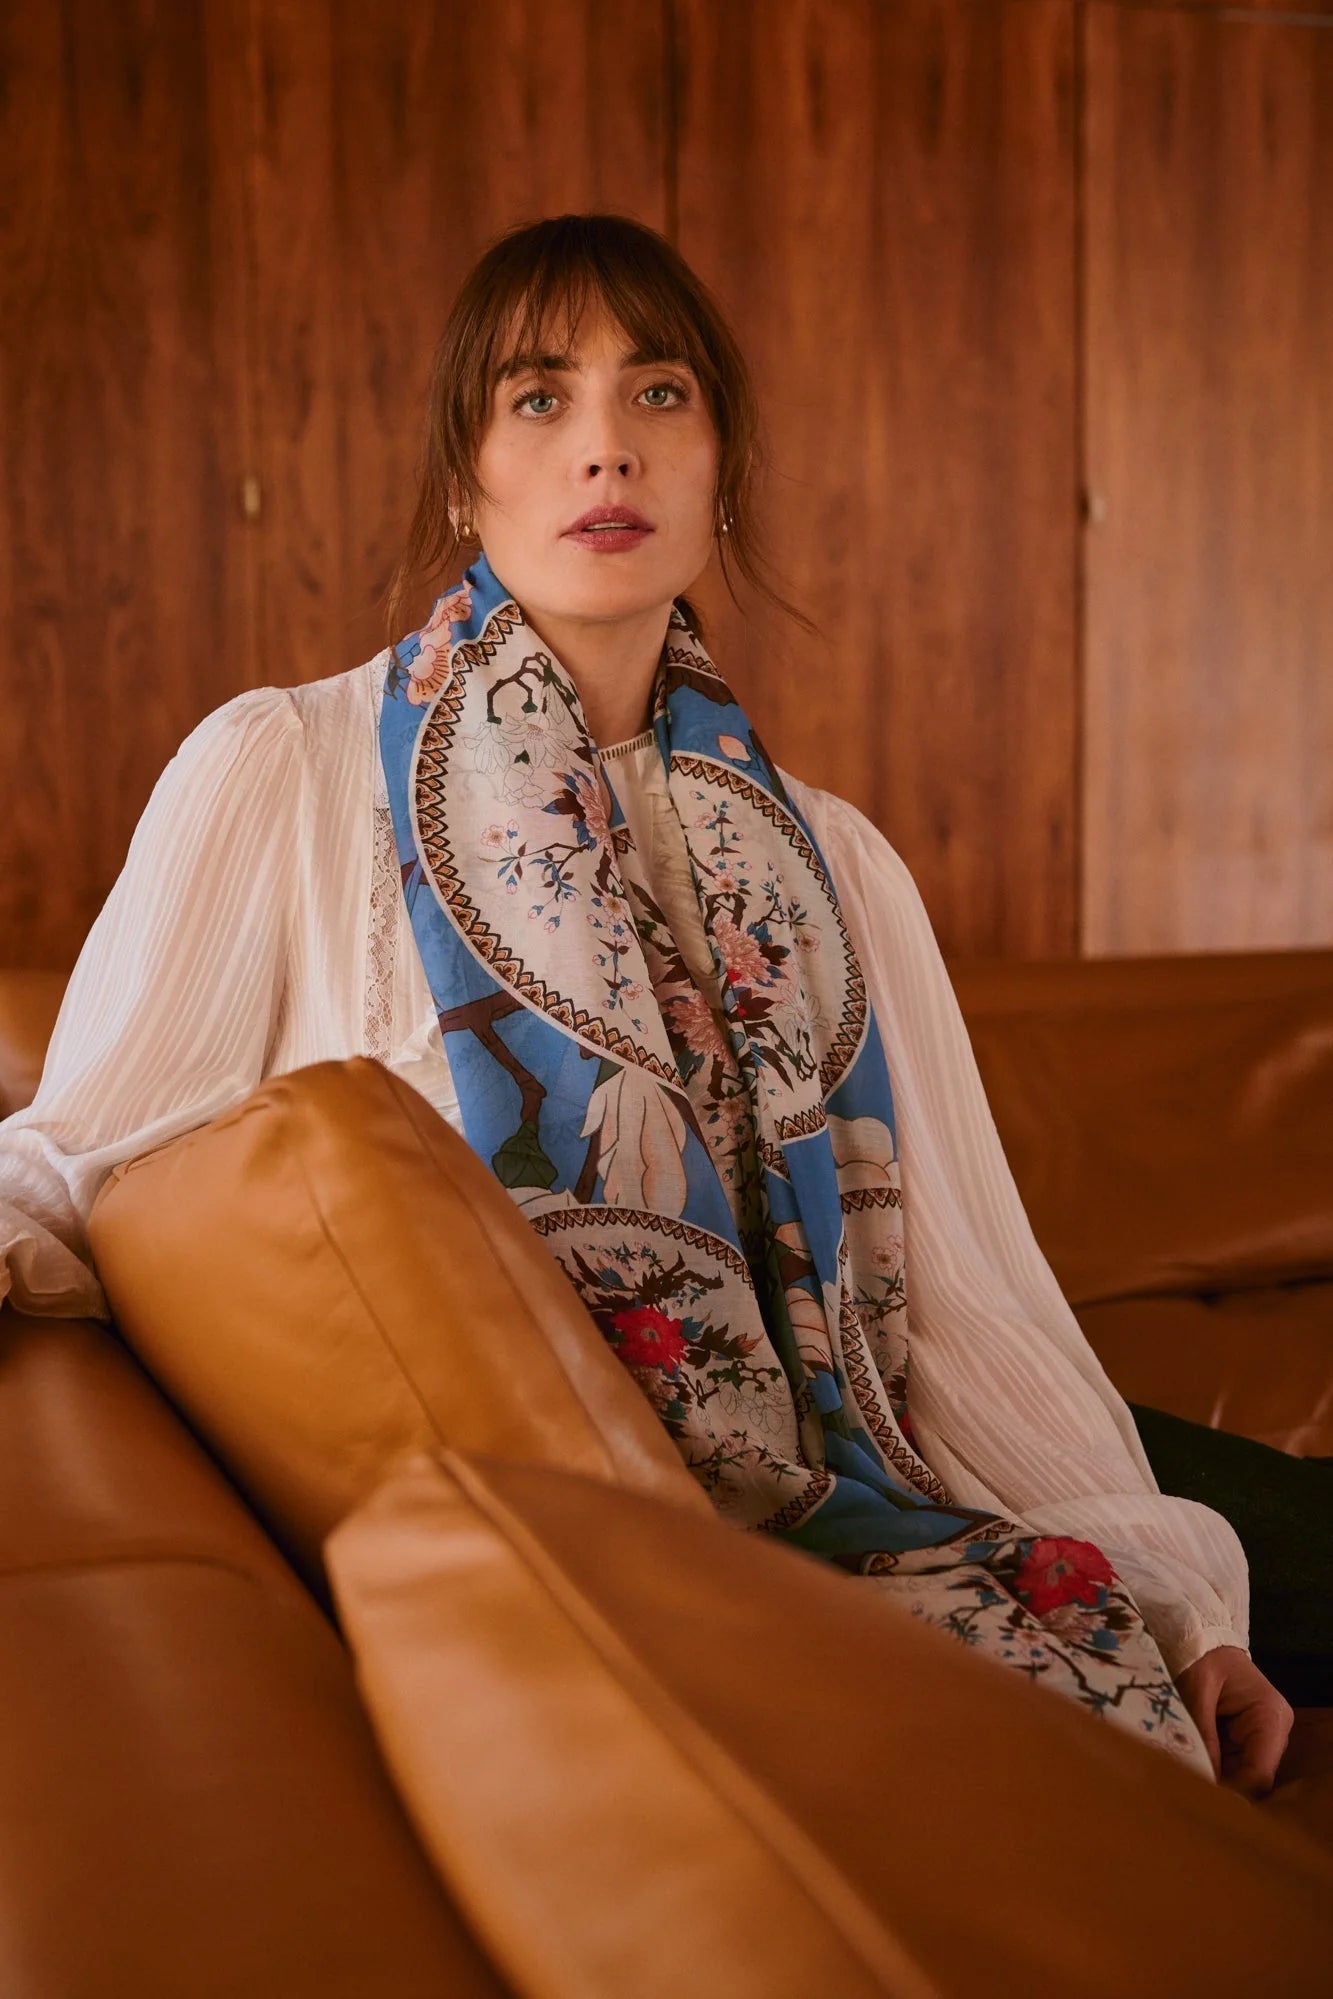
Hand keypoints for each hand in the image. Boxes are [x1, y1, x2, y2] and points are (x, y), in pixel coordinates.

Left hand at [1175, 1645, 1293, 1797]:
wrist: (1202, 1639)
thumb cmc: (1202, 1656)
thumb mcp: (1197, 1689)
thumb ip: (1202, 1732)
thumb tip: (1201, 1776)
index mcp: (1270, 1716)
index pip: (1259, 1773)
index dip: (1232, 1790)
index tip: (1199, 1797)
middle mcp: (1273, 1732)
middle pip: (1252, 1780)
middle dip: (1221, 1788)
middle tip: (1185, 1793)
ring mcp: (1260, 1738)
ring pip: (1240, 1776)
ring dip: (1214, 1780)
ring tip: (1182, 1783)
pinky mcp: (1245, 1740)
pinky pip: (1230, 1766)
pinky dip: (1211, 1769)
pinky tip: (1188, 1770)